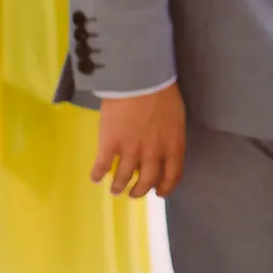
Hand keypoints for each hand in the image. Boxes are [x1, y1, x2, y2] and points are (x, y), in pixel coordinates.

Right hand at [92, 83, 185, 197]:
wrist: (139, 80)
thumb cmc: (162, 93)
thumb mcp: (177, 118)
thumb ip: (172, 136)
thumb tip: (165, 148)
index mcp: (172, 146)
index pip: (172, 175)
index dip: (166, 187)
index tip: (159, 192)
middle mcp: (153, 154)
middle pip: (147, 181)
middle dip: (139, 191)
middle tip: (133, 193)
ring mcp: (130, 151)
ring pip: (124, 178)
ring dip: (119, 186)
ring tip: (115, 189)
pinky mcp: (110, 144)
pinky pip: (103, 166)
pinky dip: (98, 174)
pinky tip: (95, 177)